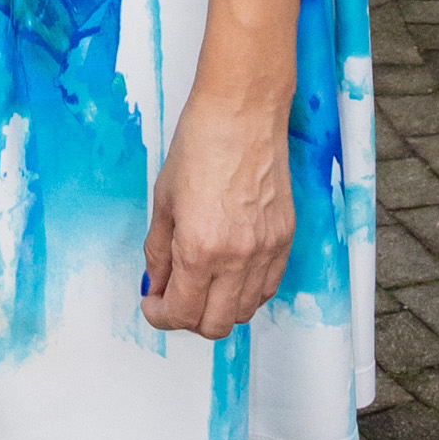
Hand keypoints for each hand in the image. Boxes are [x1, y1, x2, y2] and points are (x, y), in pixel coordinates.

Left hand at [142, 91, 293, 340]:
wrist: (242, 115)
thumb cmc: (198, 147)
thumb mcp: (164, 203)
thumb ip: (158, 253)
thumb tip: (156, 285)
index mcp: (200, 249)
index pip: (181, 312)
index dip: (160, 315)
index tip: (152, 304)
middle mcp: (238, 258)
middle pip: (216, 325)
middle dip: (188, 319)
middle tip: (172, 298)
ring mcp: (267, 251)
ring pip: (245, 312)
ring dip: (219, 308)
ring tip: (201, 284)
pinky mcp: (286, 240)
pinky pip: (268, 288)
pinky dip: (246, 293)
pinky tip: (229, 275)